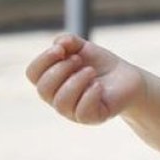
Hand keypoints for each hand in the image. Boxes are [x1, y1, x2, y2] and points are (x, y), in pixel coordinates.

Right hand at [25, 33, 144, 124]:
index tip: (61, 49)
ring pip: (61, 102)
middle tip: (79, 60)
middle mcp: (57, 98)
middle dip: (61, 69)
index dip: (43, 59)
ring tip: (91, 71)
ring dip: (76, 81)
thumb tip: (59, 43)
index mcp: (51, 81)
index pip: (32, 73)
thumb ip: (69, 41)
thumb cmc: (100, 65)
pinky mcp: (92, 118)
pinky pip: (82, 113)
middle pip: (43, 88)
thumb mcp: (84, 48)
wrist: (126, 78)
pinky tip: (98, 85)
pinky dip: (90, 95)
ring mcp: (73, 111)